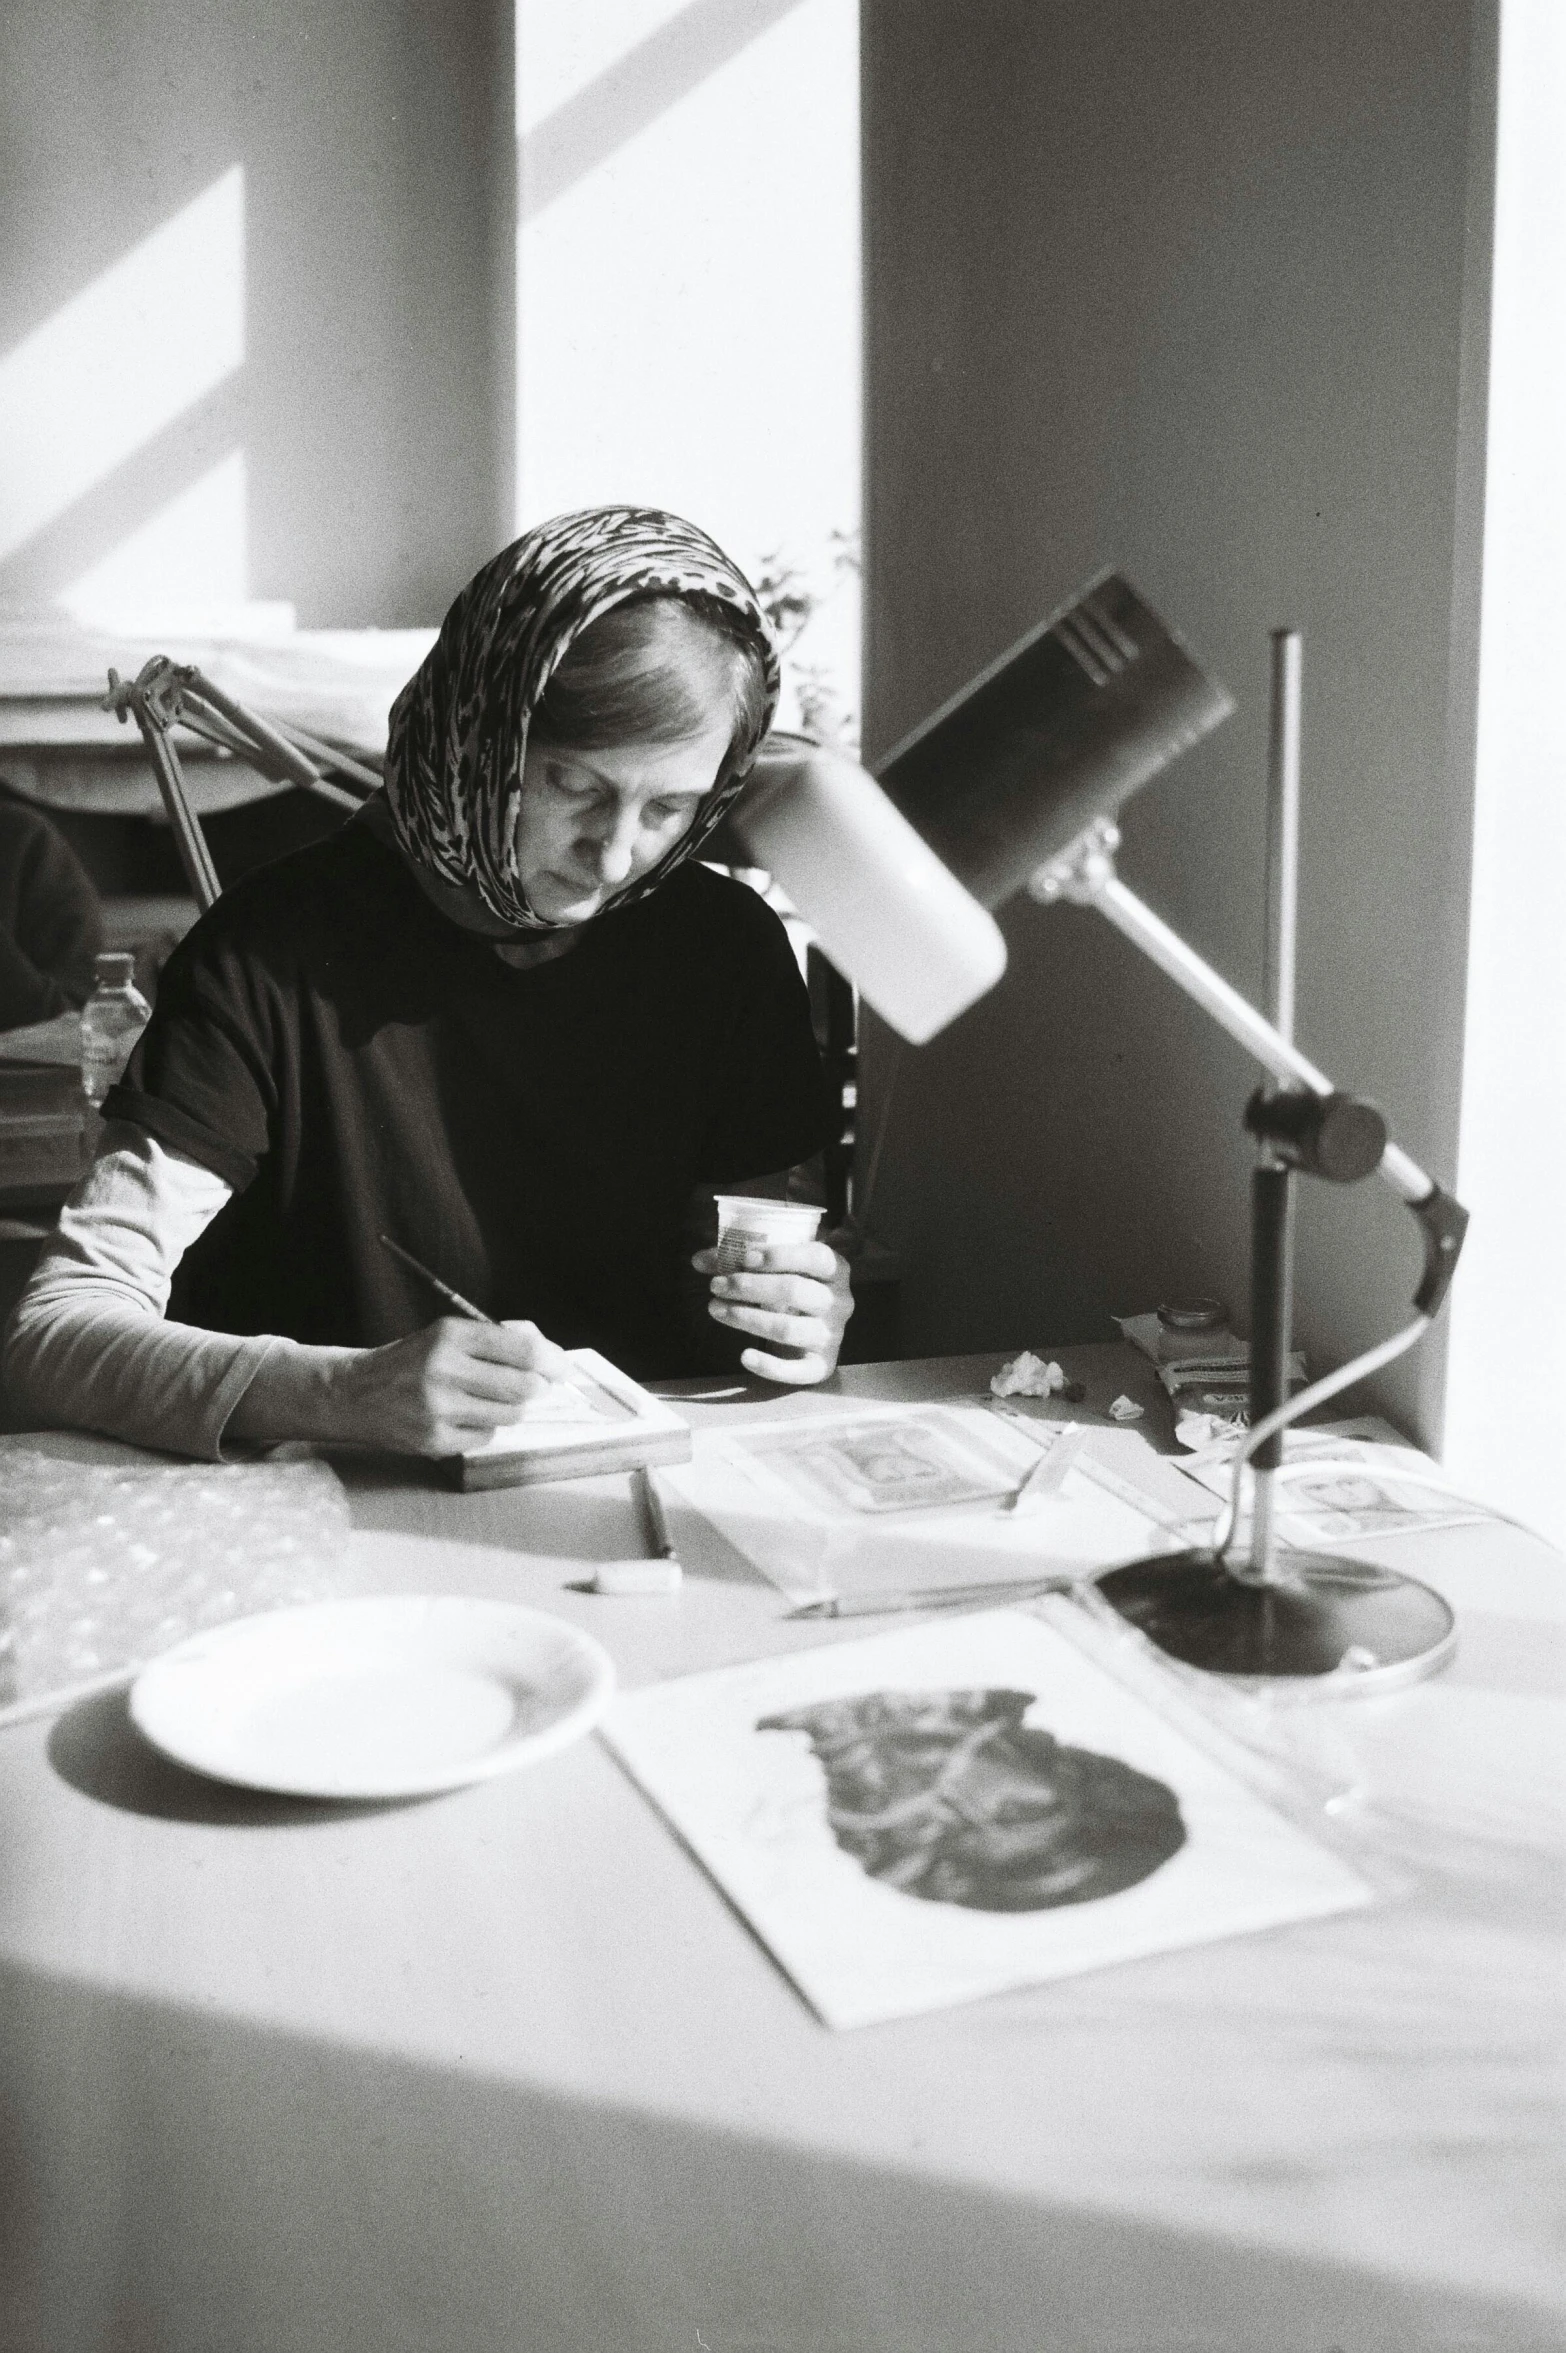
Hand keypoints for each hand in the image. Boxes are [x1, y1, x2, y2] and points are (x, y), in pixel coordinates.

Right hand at [313, 1318, 569, 1456]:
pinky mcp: (434, 1439)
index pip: (522, 1350)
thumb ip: (495, 1340)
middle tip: (535, 1386)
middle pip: (523, 1386)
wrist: (356, 1393)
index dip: (551, 1361)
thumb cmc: (413, 1360)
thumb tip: (550, 1354)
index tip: (561, 1367)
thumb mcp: (447, 1335)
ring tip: (489, 1398)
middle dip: (536, 1387)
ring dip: (510, 1408)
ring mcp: (438, 1408)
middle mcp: (443, 1369)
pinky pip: (486, 1436)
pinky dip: (484, 1427)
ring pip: (510, 1414)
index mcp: (451, 1335)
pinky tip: (463, 1416)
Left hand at [691, 1239, 853, 1385]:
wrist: (814, 1332)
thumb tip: (698, 1260)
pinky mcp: (822, 1365)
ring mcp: (833, 1335)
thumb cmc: (793, 1290)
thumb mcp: (777, 1269)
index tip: (745, 1259)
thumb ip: (741, 1261)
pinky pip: (797, 1370)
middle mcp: (840, 1302)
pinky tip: (745, 1356)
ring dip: (748, 1319)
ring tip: (716, 1309)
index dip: (781, 1256)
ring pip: (788, 1328)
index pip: (816, 1257)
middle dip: (750, 1287)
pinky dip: (769, 1366)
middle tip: (717, 1285)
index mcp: (835, 1269)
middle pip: (795, 1291)